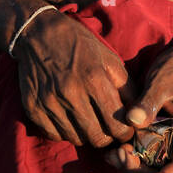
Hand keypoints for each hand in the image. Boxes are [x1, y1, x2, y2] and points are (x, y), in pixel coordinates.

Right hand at [14, 9, 136, 150]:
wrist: (38, 34)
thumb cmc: (80, 46)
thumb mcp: (109, 59)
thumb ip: (127, 89)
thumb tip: (139, 117)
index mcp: (94, 79)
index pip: (117, 126)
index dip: (125, 132)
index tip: (124, 128)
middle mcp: (71, 93)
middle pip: (97, 139)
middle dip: (107, 137)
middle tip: (107, 128)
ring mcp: (49, 103)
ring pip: (76, 139)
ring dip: (85, 133)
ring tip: (87, 118)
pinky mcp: (32, 109)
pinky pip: (55, 135)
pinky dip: (64, 130)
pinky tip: (68, 115)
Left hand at [105, 40, 172, 172]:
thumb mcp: (162, 81)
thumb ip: (148, 101)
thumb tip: (131, 120)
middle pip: (166, 171)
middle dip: (140, 172)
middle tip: (116, 157)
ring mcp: (172, 135)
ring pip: (155, 164)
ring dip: (134, 166)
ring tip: (111, 154)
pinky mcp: (161, 130)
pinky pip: (149, 151)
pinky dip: (133, 154)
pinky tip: (115, 147)